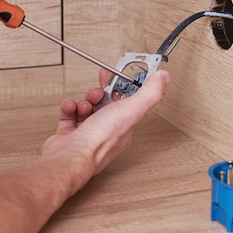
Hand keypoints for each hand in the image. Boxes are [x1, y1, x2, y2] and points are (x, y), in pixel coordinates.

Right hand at [42, 70, 170, 175]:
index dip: (121, 88)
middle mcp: (107, 133)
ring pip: (87, 108)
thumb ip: (149, 93)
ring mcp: (87, 135)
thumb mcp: (131, 111)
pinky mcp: (70, 135)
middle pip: (105, 104)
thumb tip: (163, 78)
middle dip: (99, 93)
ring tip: (84, 104)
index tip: (116, 76)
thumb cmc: (99, 141)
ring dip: (84, 101)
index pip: (126, 103)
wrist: (70, 156)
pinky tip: (71, 108)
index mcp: (124, 128)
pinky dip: (69, 108)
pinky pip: (69, 115)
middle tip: (97, 89)